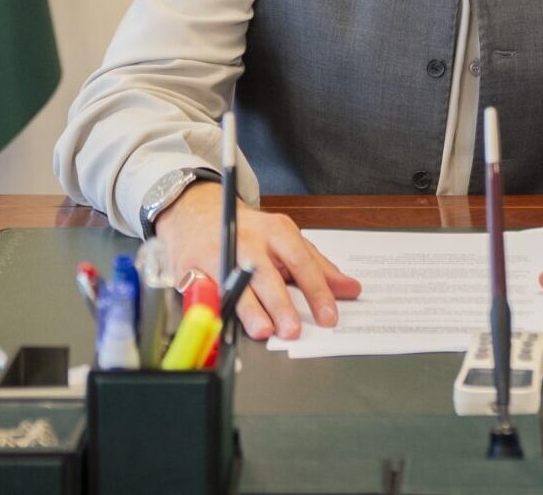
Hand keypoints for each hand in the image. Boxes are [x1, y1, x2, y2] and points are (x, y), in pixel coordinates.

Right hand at [155, 187, 360, 340]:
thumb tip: (350, 289)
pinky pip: (203, 289)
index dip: (316, 289)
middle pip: (267, 273)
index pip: (301, 260)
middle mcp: (248, 240)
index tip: (329, 316)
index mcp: (276, 231)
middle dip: (281, 303)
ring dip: (249, 308)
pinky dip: (212, 305)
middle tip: (294, 330)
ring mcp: (220, 252)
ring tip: (263, 330)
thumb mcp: (287, 241)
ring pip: (235, 282)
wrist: (201, 212)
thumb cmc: (251, 233)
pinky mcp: (192, 266)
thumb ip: (318, 267)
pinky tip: (221, 321)